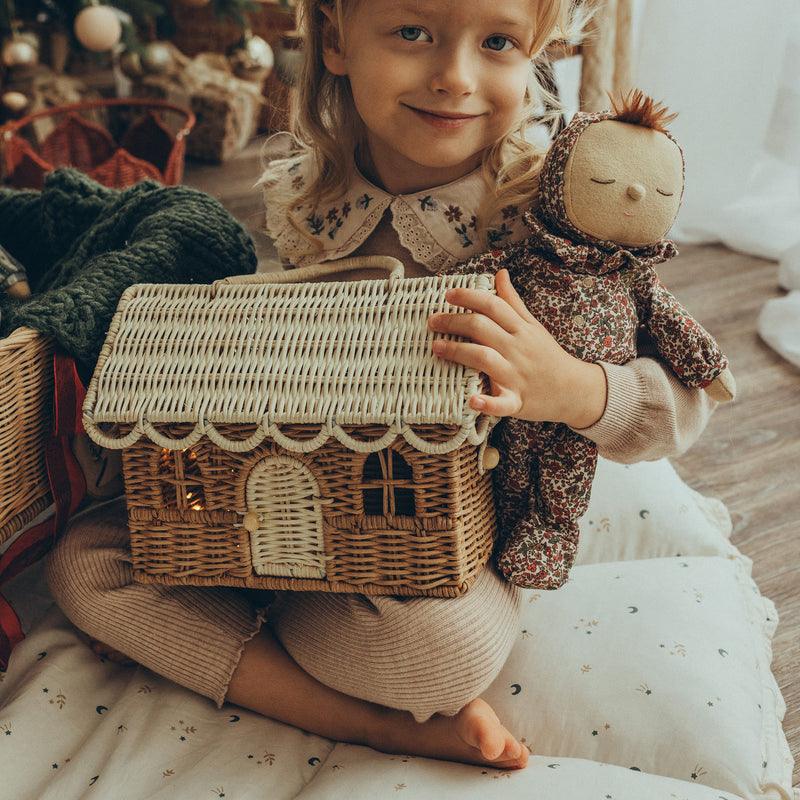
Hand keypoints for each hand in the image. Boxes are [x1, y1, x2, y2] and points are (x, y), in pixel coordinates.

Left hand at [427, 269, 607, 426]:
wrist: (575, 390)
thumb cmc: (548, 356)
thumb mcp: (534, 326)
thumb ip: (513, 302)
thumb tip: (500, 273)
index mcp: (521, 330)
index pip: (493, 306)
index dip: (469, 297)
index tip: (448, 294)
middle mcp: (518, 349)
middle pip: (482, 328)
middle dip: (454, 322)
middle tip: (432, 321)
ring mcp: (517, 376)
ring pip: (485, 359)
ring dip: (459, 352)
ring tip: (437, 348)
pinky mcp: (517, 401)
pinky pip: (501, 403)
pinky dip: (486, 403)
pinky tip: (471, 400)